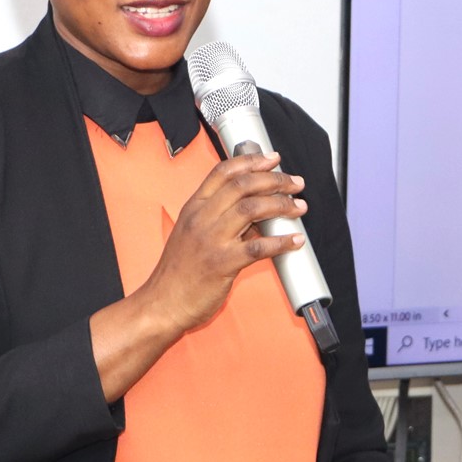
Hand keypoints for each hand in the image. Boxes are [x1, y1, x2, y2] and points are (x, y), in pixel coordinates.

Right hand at [137, 150, 307, 334]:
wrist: (161, 303)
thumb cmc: (178, 272)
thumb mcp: (192, 233)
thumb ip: (220, 217)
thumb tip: (257, 209)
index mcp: (194, 208)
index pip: (223, 172)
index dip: (251, 160)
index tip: (272, 158)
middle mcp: (201, 219)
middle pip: (243, 186)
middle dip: (275, 180)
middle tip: (296, 183)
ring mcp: (211, 240)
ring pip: (252, 209)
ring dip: (282, 204)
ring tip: (299, 207)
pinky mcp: (222, 264)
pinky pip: (258, 247)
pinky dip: (281, 241)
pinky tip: (295, 240)